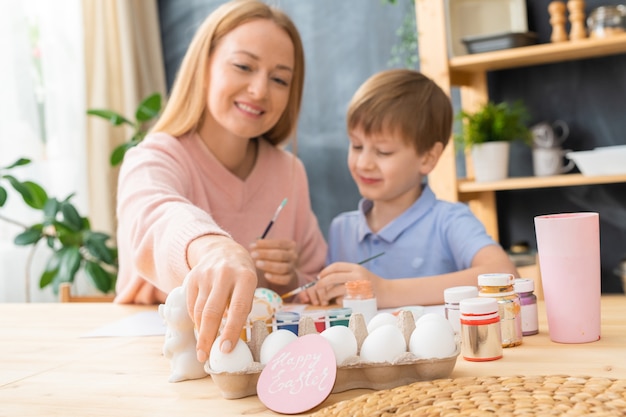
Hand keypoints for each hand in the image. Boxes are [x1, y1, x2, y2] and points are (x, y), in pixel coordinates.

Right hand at [185, 235, 256, 362]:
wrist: (222, 250)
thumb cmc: (240, 276)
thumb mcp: (249, 287)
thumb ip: (241, 308)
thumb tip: (228, 339)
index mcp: (246, 278)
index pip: (238, 309)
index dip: (231, 331)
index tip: (225, 350)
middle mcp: (225, 274)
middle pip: (212, 312)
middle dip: (207, 337)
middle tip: (205, 357)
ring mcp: (206, 275)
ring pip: (199, 310)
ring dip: (200, 332)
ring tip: (203, 347)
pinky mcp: (192, 277)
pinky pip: (191, 305)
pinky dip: (195, 319)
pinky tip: (200, 327)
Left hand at [249, 239, 297, 285]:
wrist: (283, 271)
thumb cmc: (273, 256)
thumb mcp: (271, 249)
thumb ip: (263, 247)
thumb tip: (252, 247)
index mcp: (290, 245)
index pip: (279, 243)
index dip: (265, 244)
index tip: (252, 246)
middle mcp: (293, 256)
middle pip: (281, 255)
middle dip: (266, 254)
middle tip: (253, 254)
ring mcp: (292, 268)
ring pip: (283, 267)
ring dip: (269, 265)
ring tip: (257, 264)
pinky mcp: (290, 278)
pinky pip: (284, 279)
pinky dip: (275, 278)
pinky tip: (266, 275)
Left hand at [306, 262, 376, 305]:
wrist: (388, 292)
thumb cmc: (370, 284)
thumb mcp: (359, 273)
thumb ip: (345, 273)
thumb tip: (324, 276)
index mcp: (356, 268)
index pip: (336, 266)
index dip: (325, 271)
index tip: (319, 276)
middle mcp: (357, 276)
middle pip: (332, 277)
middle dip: (322, 283)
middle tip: (317, 287)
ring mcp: (357, 288)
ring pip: (335, 290)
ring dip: (327, 294)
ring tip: (326, 297)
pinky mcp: (358, 299)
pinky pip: (341, 300)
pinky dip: (337, 301)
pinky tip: (339, 301)